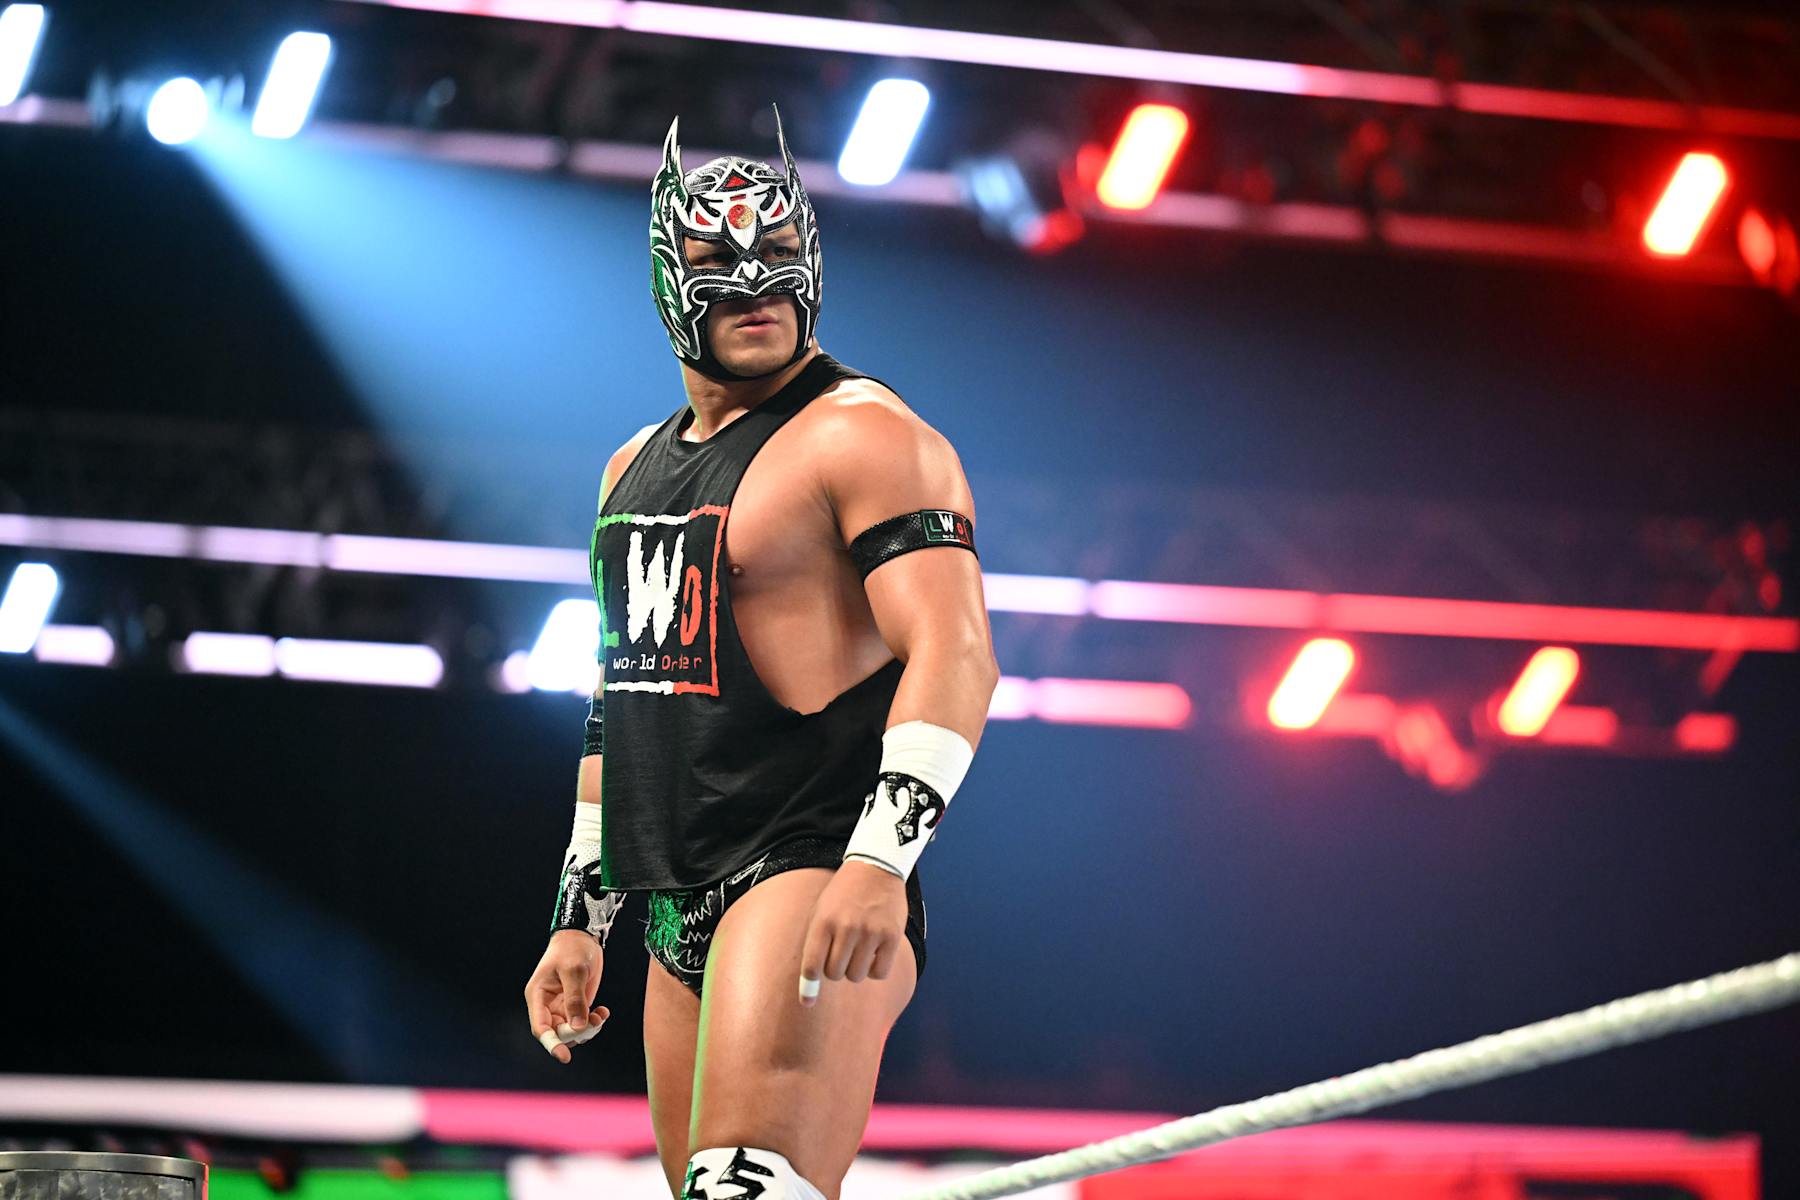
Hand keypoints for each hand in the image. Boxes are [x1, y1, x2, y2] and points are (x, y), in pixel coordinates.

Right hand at [524, 929, 611, 1062]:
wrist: (583, 935)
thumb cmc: (572, 949)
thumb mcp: (574, 971)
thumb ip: (575, 1000)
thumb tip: (578, 1027)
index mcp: (538, 996)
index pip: (541, 1028)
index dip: (552, 1044)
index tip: (564, 1056)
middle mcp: (547, 1004)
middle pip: (558, 1032)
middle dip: (576, 1033)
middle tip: (594, 1022)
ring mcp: (561, 1006)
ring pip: (572, 1030)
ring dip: (587, 1029)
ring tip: (601, 1015)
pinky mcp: (575, 1004)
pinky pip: (582, 1022)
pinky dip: (594, 1021)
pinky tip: (603, 1012)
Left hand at [798, 860, 907, 1006]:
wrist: (876, 867)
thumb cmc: (844, 893)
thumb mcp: (821, 910)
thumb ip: (816, 941)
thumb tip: (811, 980)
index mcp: (823, 921)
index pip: (812, 965)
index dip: (808, 988)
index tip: (807, 1003)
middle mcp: (846, 928)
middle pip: (835, 974)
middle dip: (836, 970)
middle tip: (842, 953)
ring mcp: (870, 932)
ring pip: (857, 976)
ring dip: (856, 969)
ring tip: (860, 950)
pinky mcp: (891, 936)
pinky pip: (880, 972)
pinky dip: (876, 969)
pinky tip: (875, 954)